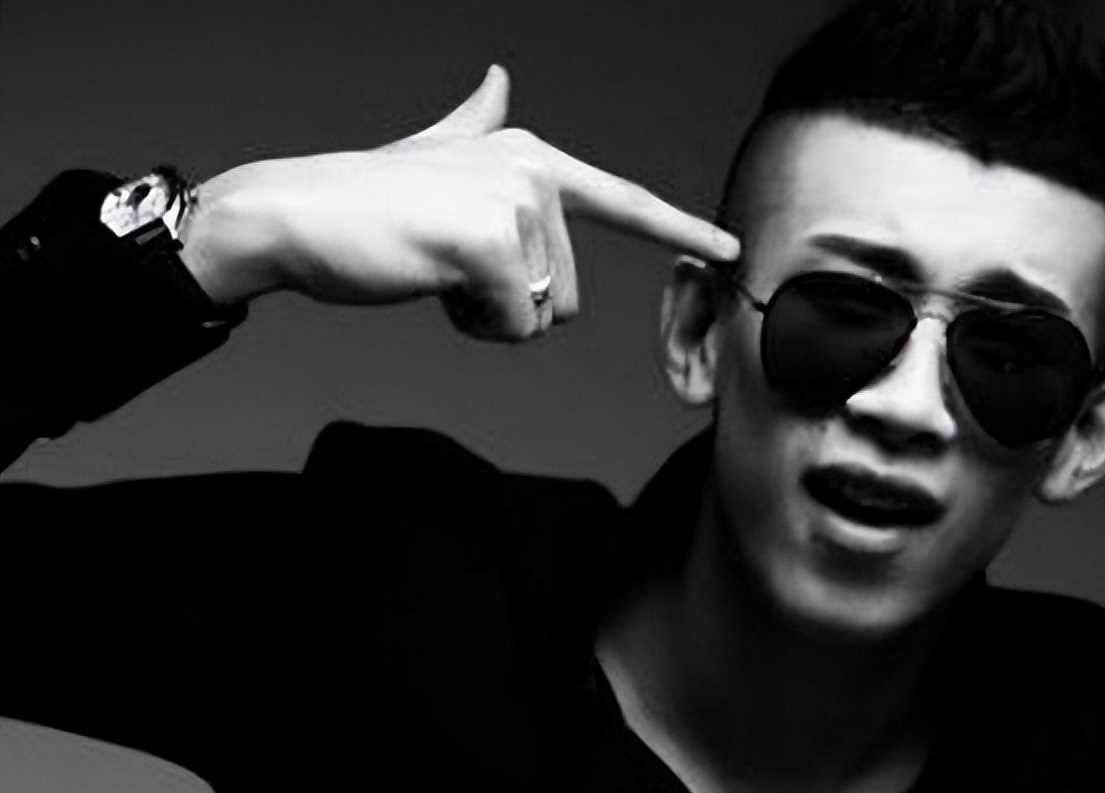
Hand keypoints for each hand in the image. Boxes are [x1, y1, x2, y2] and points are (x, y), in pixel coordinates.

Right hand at [180, 65, 739, 340]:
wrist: (294, 213)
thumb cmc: (368, 200)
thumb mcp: (436, 152)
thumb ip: (476, 119)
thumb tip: (498, 75)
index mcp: (531, 155)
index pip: (622, 200)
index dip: (679, 228)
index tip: (730, 249)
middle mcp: (535, 170)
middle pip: (568, 295)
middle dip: (509, 304)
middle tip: (447, 265)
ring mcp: (516, 202)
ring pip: (542, 316)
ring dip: (487, 315)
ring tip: (435, 266)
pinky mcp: (491, 241)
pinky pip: (511, 327)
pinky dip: (469, 324)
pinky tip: (427, 280)